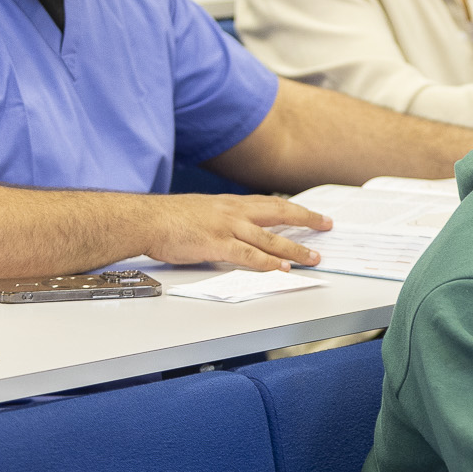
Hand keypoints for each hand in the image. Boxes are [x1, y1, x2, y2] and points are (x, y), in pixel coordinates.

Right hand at [148, 194, 331, 269]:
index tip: (310, 212)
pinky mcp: (218, 245)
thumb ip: (222, 221)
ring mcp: (228, 228)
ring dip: (295, 248)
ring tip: (314, 256)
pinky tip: (284, 268)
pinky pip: (250, 255)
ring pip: (271, 238)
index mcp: (230, 203)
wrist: (146, 220)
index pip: (270, 203)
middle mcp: (234, 212)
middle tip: (326, 225)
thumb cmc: (167, 218)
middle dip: (306, 219)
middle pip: (280, 213)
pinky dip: (269, 263)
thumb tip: (236, 235)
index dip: (293, 208)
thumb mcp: (201, 211)